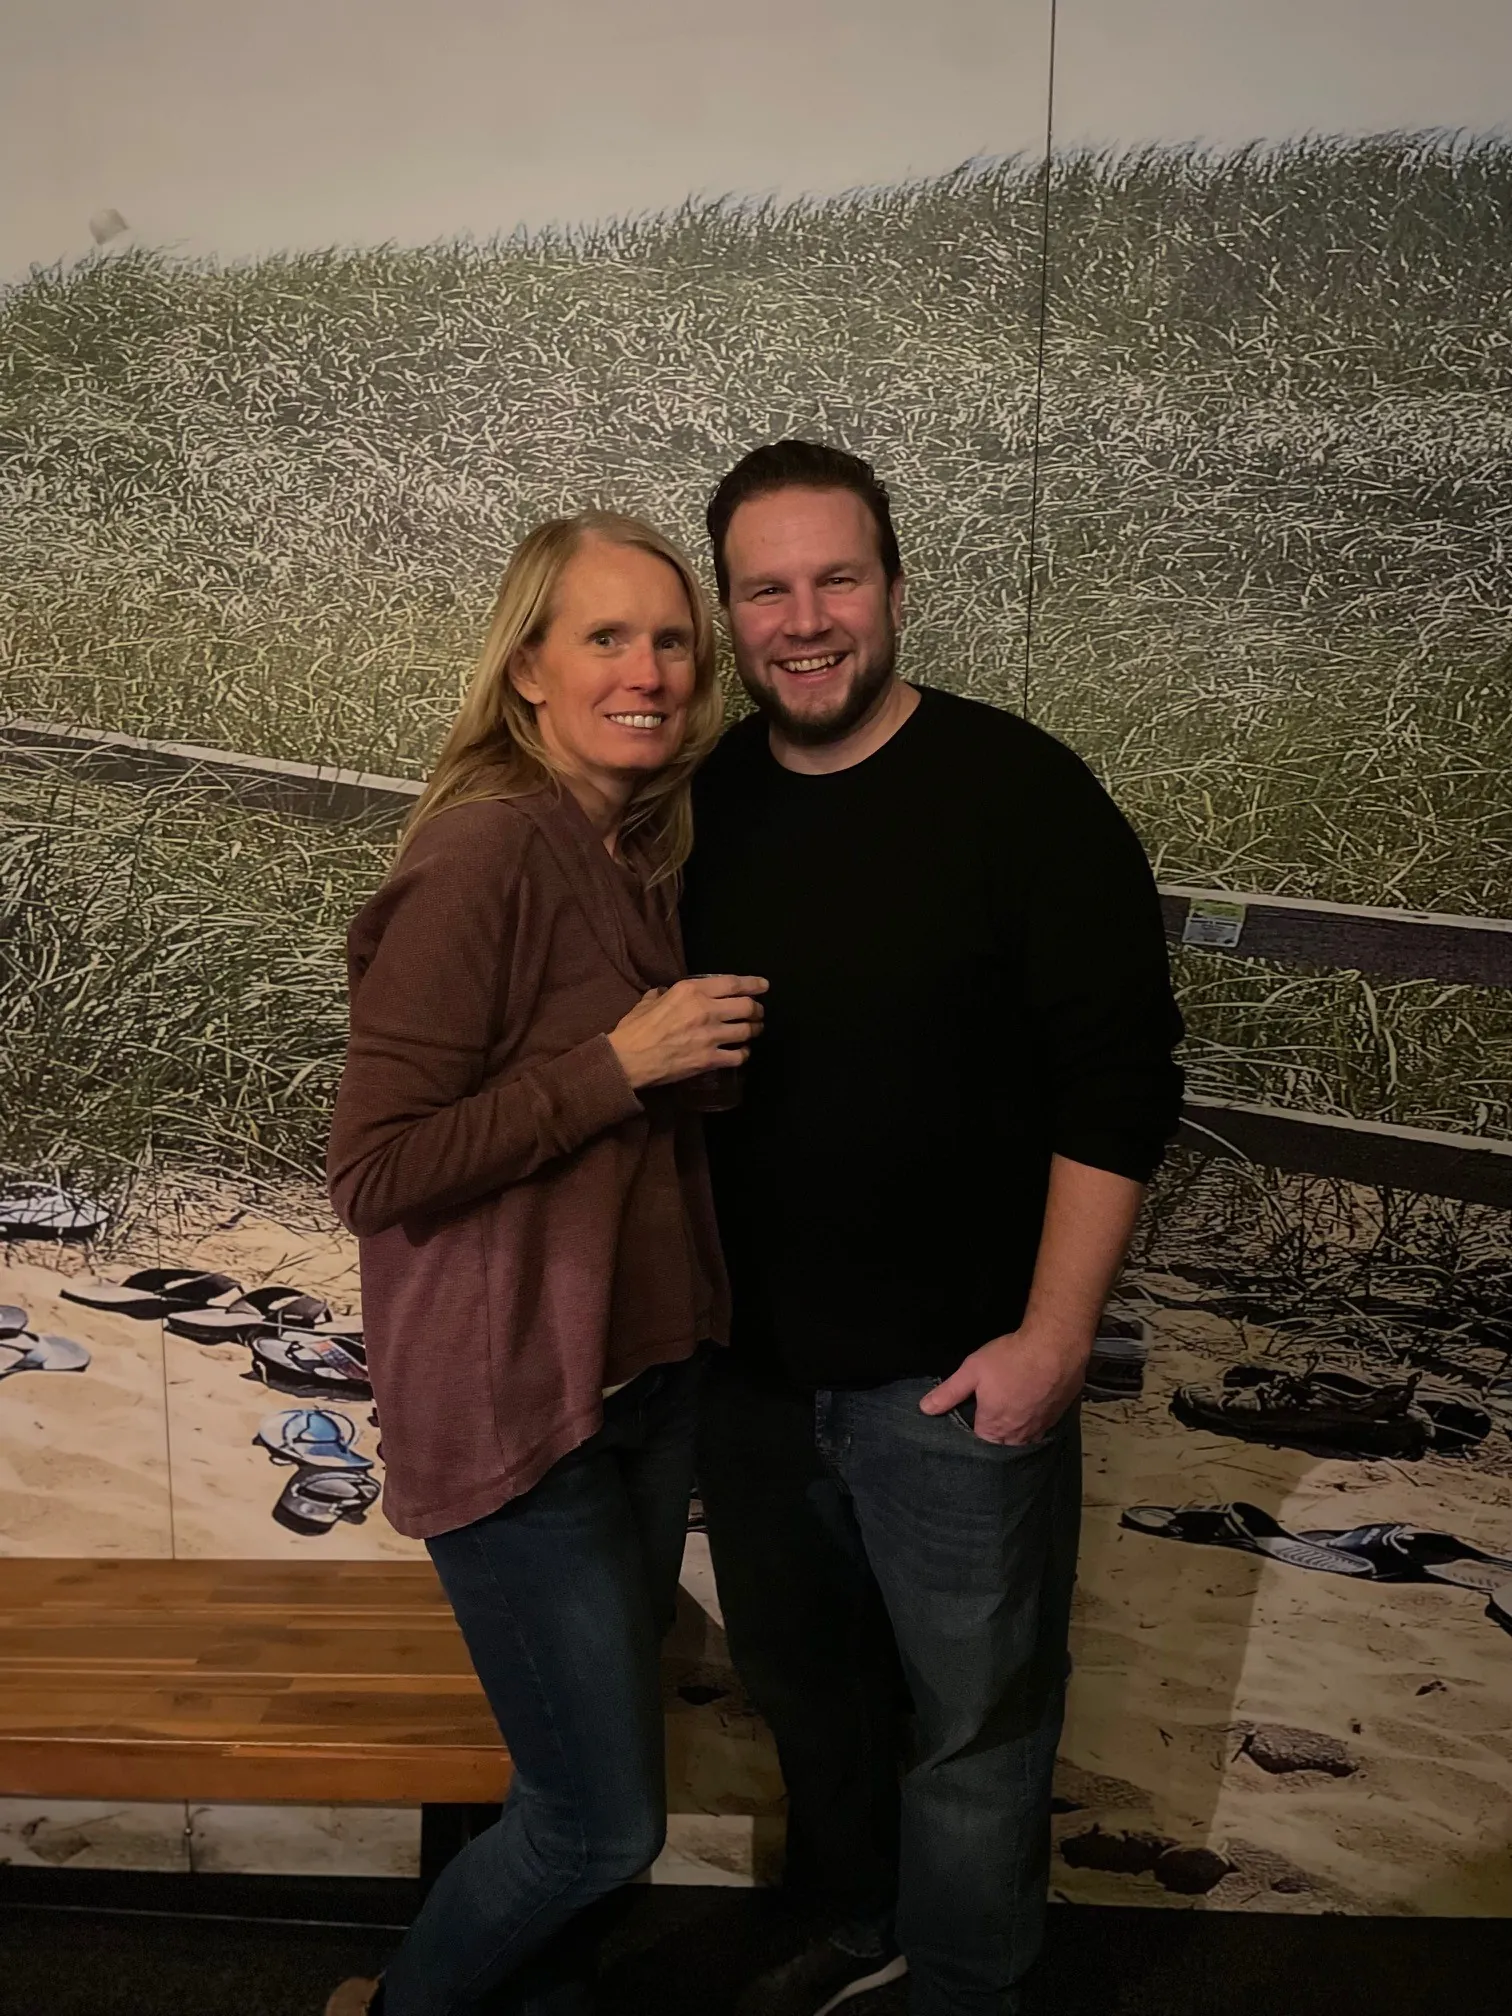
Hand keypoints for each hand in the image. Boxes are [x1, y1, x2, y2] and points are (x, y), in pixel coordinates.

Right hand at [608, 974, 767, 1090]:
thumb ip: (661, 994)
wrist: (628, 1059)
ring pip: (747, 1030)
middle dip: (757, 1009)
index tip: (764, 985)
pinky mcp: (709, 1059)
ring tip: (754, 1031)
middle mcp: (705, 1010)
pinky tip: (742, 1052)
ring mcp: (710, 1036)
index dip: (753, 984)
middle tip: (758, 1012)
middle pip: (746, 1006)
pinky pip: (738, 1056)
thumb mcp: (648, 1002)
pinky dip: (744, 1054)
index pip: (732, 984)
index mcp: (691, 991)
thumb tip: (663, 992)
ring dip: (754, 1030)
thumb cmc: (635, 1029)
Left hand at [919, 1323, 1088, 1444]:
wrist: (1056, 1347)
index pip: (978, 1444)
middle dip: (994, 1439)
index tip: (969, 1424)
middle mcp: (1017, 1434)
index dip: (972, 1436)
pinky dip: (1033, 1424)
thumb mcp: (972, 1370)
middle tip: (988, 1422)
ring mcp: (1040, 1428)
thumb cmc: (1011, 1358)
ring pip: (1023, 1441)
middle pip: (1002, 1446)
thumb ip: (949, 1392)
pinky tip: (1030, 1410)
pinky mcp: (1056, 1417)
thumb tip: (925, 1409)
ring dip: (1014, 1434)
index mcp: (993, 1426)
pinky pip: (1041, 1430)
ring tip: (1008, 1420)